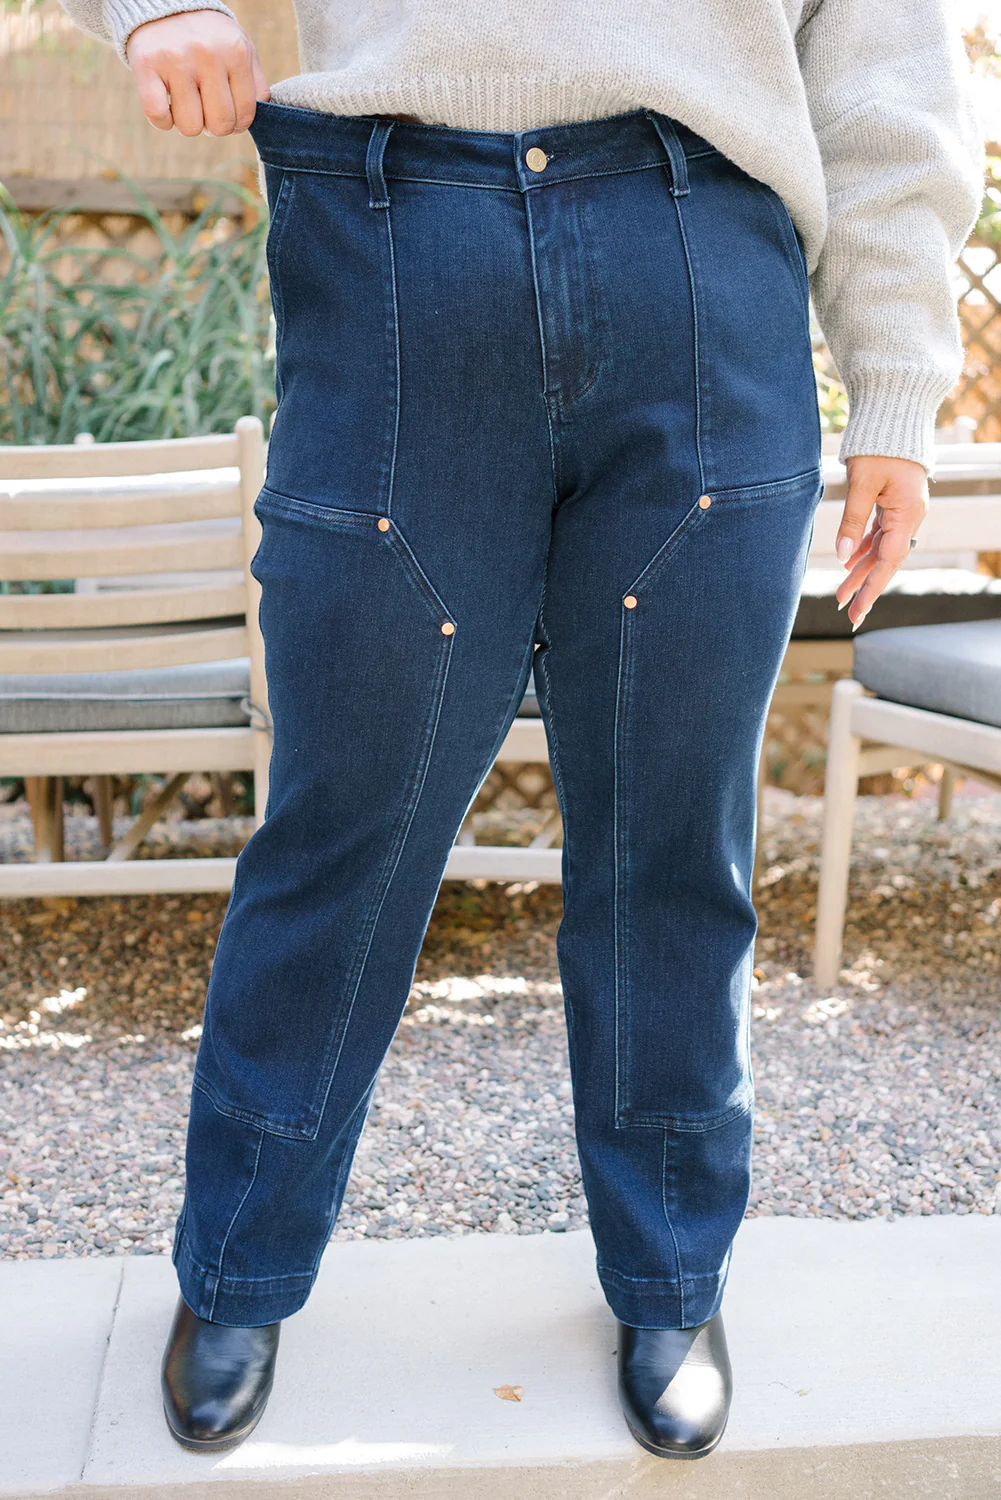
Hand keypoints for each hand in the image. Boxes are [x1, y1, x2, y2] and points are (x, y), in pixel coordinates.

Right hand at [126, 10, 269, 136]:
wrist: (166, 6)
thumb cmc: (209, 39)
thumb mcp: (240, 50)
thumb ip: (255, 85)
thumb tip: (254, 122)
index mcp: (236, 53)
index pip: (245, 116)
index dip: (236, 124)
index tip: (226, 111)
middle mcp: (207, 54)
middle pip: (219, 126)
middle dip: (214, 127)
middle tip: (206, 110)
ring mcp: (176, 59)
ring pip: (190, 127)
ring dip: (188, 125)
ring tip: (187, 104)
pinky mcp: (146, 64)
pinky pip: (158, 116)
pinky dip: (162, 121)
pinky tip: (166, 107)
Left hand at [834, 455, 928, 630]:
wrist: (894, 417)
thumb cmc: (879, 447)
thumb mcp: (862, 483)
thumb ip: (853, 520)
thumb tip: (844, 555)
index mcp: (908, 515)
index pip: (888, 561)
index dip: (871, 588)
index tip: (857, 610)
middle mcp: (910, 517)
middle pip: (886, 561)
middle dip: (866, 587)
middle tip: (848, 615)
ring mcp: (903, 512)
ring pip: (881, 550)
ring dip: (861, 571)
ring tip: (841, 595)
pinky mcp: (894, 505)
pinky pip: (879, 535)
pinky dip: (864, 550)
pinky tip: (849, 564)